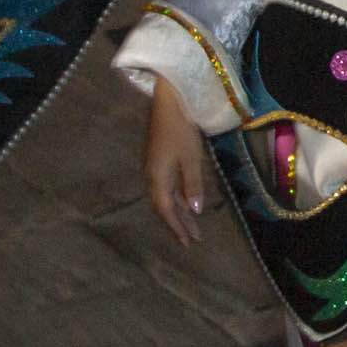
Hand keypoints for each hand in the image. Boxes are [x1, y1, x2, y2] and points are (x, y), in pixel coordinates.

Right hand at [144, 85, 209, 247]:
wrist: (167, 103)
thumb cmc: (181, 129)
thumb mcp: (191, 158)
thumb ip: (192, 185)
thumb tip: (195, 212)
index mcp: (158, 178)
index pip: (167, 210)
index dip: (177, 227)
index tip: (188, 243)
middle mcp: (152, 176)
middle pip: (164, 207)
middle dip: (178, 224)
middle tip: (191, 240)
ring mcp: (154, 168)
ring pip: (165, 198)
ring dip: (178, 212)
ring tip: (192, 226)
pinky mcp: (158, 160)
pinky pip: (166, 187)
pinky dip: (177, 198)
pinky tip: (186, 202)